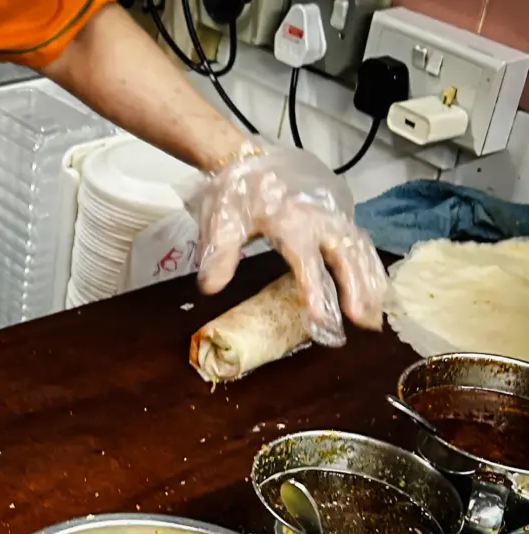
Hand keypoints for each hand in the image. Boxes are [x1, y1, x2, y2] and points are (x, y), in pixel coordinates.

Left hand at [183, 144, 387, 346]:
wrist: (246, 158)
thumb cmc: (235, 193)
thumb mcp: (220, 221)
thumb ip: (219, 255)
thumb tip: (211, 288)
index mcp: (289, 220)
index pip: (306, 260)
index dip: (314, 289)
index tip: (320, 317)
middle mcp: (318, 217)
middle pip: (345, 254)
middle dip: (356, 288)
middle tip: (363, 322)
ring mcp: (333, 214)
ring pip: (359, 248)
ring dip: (370, 281)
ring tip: (373, 315)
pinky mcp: (339, 213)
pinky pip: (360, 241)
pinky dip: (371, 265)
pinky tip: (376, 290)